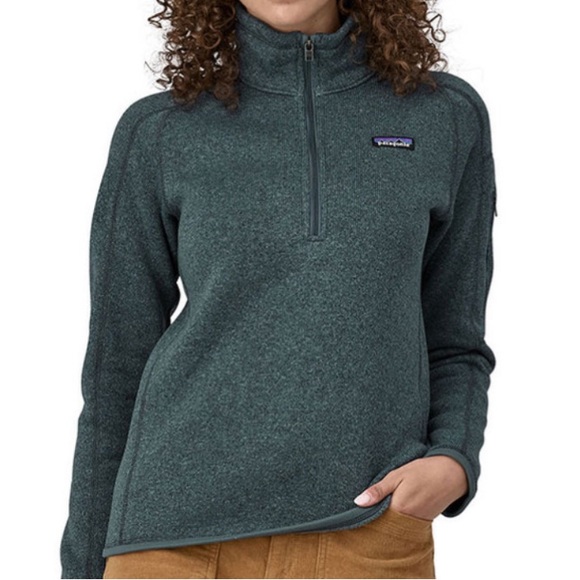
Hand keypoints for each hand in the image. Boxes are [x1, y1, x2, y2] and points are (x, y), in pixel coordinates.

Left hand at [352, 456, 468, 520]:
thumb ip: (378, 491)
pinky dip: (398, 520)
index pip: (375, 521)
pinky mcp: (423, 523)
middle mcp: (407, 522)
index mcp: (398, 509)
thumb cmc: (423, 471)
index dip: (365, 517)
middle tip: (366, 510)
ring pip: (395, 527)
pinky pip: (405, 526)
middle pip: (384, 527)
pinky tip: (394, 510)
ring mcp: (417, 524)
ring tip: (379, 509)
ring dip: (387, 520)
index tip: (356, 513)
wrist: (451, 474)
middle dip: (374, 520)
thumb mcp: (397, 475)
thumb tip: (358, 502)